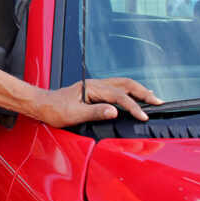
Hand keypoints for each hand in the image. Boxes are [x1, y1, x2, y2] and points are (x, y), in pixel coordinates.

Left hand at [32, 78, 163, 127]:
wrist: (41, 105)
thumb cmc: (54, 110)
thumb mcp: (73, 114)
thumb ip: (95, 112)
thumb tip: (114, 111)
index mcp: (91, 88)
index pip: (119, 96)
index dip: (133, 106)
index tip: (144, 116)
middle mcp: (95, 84)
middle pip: (125, 84)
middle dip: (143, 93)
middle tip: (159, 102)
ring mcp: (95, 87)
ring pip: (122, 84)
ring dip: (138, 90)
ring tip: (153, 97)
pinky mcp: (94, 92)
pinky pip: (116, 89)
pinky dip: (129, 92)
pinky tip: (134, 96)